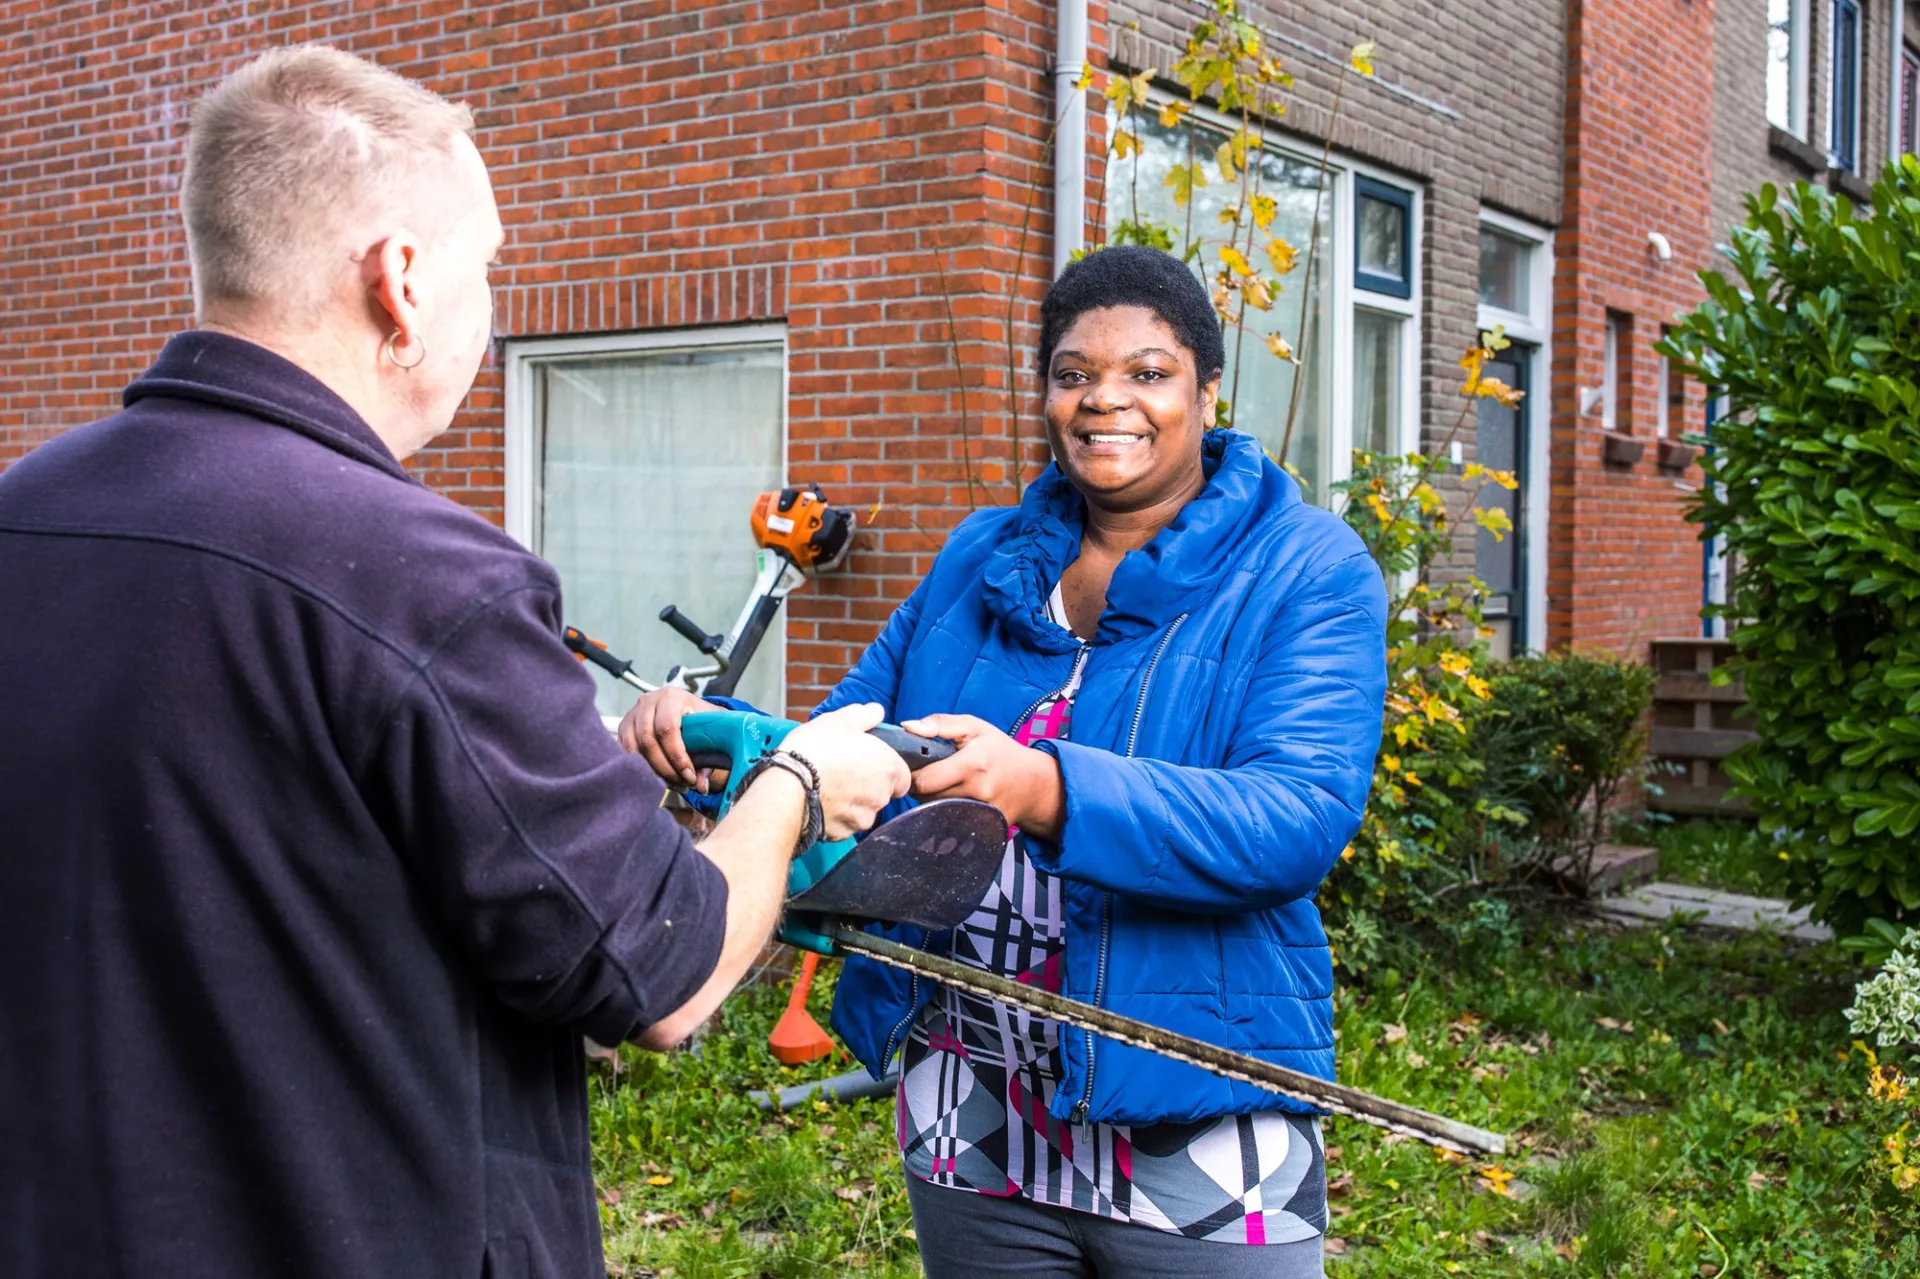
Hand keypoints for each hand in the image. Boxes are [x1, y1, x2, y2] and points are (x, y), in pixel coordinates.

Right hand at [619, 686, 721, 787]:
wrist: (687, 710)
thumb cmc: (701, 720)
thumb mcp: (712, 731)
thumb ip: (710, 757)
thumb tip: (701, 786)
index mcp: (671, 697)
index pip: (667, 728)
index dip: (677, 756)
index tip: (689, 776)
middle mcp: (648, 702)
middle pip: (648, 741)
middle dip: (666, 769)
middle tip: (683, 784)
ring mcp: (632, 714)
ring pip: (634, 750)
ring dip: (654, 773)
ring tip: (673, 784)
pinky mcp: (623, 729)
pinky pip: (626, 754)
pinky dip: (642, 770)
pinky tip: (660, 779)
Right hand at [782, 703, 911, 840]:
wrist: (787, 786)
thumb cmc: (815, 751)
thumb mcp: (840, 720)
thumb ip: (865, 715)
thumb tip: (876, 712)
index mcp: (889, 769)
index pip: (903, 775)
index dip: (886, 767)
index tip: (869, 761)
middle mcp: (881, 797)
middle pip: (883, 793)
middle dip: (868, 784)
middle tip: (845, 769)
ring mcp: (862, 818)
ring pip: (864, 809)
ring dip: (852, 800)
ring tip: (829, 784)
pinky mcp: (843, 834)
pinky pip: (845, 823)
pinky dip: (836, 814)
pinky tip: (820, 799)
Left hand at [901, 714, 1063, 837]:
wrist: (1033, 783)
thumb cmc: (1000, 750)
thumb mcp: (974, 727)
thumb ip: (939, 724)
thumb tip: (907, 727)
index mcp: (972, 764)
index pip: (923, 780)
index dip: (911, 773)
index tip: (912, 765)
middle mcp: (977, 791)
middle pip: (926, 797)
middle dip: (919, 785)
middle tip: (926, 773)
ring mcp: (981, 812)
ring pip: (935, 810)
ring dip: (930, 798)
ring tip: (941, 783)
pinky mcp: (983, 826)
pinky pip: (949, 820)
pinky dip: (944, 810)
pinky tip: (952, 798)